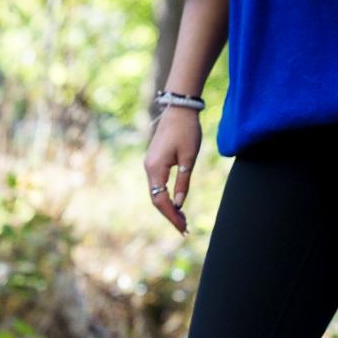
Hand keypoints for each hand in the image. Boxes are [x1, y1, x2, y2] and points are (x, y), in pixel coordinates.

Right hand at [144, 107, 201, 233]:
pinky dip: (166, 196)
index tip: (183, 227)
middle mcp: (148, 169)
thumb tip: (178, 204)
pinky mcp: (154, 162)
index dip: (171, 215)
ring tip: (182, 219)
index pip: (161, 200)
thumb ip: (183, 182)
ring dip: (168, 207)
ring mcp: (150, 165)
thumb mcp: (189, 158)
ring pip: (156, 193)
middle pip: (156, 199)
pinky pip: (157, 184)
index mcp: (155, 169)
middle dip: (169, 215)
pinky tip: (176, 203)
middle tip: (184, 228)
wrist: (179, 109)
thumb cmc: (186, 131)